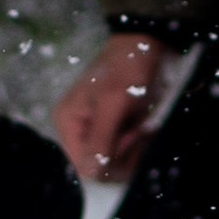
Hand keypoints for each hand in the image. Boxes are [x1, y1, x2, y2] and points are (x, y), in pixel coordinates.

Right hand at [55, 32, 174, 185]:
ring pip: (116, 163)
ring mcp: (99, 131)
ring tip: (146, 128)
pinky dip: (140, 145)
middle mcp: (80, 131)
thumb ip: (101, 138)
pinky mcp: (116, 129)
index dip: (109, 162)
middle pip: (101, 167)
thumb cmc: (127, 69)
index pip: (84, 166)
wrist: (149, 44)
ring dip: (136, 151)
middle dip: (125, 154)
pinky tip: (147, 129)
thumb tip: (90, 174)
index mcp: (69, 123)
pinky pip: (126, 152)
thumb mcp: (114, 102)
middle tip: (141, 131)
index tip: (130, 139)